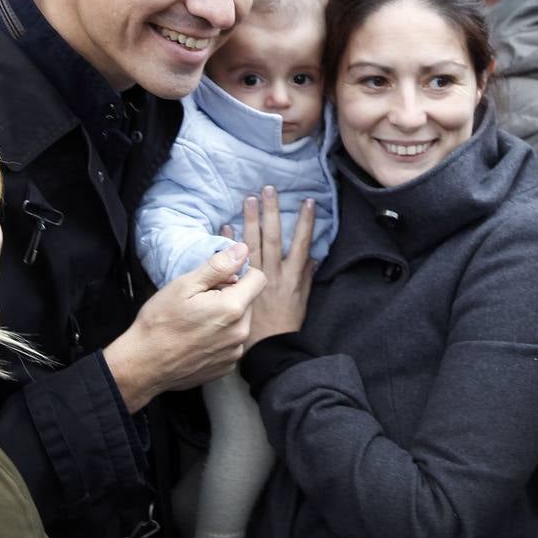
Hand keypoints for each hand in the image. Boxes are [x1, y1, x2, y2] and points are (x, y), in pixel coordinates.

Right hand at [103, 242, 265, 412]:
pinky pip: (232, 343)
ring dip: (226, 318)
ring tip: (197, 322)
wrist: (144, 364)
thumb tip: (242, 249)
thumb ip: (218, 266)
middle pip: (249, 301)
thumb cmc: (160, 322)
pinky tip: (198, 339)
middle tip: (201, 301)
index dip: (241, 273)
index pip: (259, 279)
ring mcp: (235, 352)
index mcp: (233, 308)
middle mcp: (241, 332)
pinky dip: (220, 338)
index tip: (219, 278)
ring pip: (241, 323)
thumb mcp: (185, 285)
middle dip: (231, 296)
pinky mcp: (228, 366)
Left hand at [239, 186, 315, 344]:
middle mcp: (274, 274)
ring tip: (248, 199)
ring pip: (253, 244)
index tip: (307, 201)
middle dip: (271, 212)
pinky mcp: (239, 286)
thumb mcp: (302, 302)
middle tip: (268, 189)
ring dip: (250, 220)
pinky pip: (231, 261)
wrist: (268, 348)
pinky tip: (225, 226)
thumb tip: (313, 256)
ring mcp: (255, 279)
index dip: (305, 222)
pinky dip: (228, 242)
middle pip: (274, 237)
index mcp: (292, 276)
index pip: (301, 243)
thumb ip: (306, 278)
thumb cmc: (285, 325)